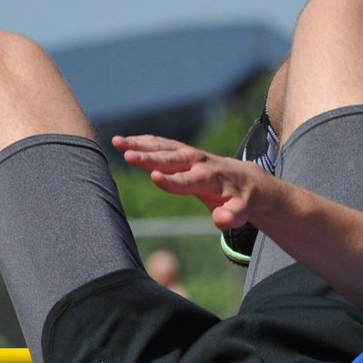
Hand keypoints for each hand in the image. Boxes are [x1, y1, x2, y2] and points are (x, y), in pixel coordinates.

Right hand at [111, 134, 260, 230]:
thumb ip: (231, 216)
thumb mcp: (241, 212)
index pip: (187, 182)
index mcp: (209, 179)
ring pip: (162, 147)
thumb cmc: (239, 200)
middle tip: (128, 155)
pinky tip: (125, 142)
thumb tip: (222, 221)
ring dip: (139, 144)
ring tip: (117, 142)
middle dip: (149, 158)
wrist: (245, 179)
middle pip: (170, 160)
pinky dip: (143, 141)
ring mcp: (189, 154)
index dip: (172, 181)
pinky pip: (161, 144)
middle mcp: (197, 163)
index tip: (154, 177)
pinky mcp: (183, 151)